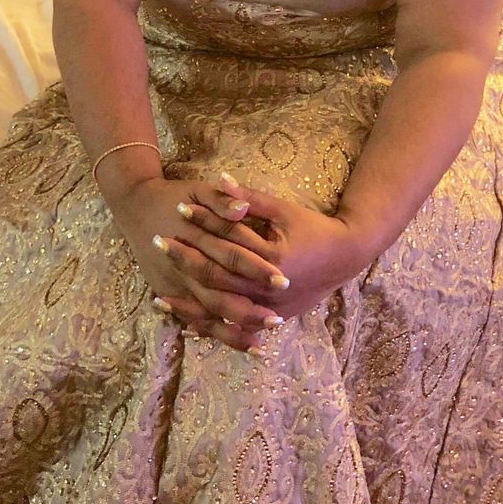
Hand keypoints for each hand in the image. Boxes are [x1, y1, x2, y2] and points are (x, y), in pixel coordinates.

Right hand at [108, 175, 282, 352]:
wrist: (136, 206)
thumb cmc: (174, 197)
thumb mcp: (198, 189)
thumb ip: (221, 199)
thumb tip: (242, 209)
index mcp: (195, 240)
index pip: (230, 257)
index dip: (256, 269)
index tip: (282, 281)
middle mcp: (183, 269)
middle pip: (218, 296)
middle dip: (247, 311)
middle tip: (277, 321)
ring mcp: (173, 285)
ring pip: (205, 316)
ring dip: (232, 332)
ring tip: (260, 346)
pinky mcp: (167, 293)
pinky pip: (191, 319)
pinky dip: (213, 332)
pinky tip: (234, 343)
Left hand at [157, 172, 371, 324]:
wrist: (346, 256)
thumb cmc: (314, 228)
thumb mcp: (283, 210)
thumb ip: (250, 199)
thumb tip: (220, 179)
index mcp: (272, 259)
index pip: (227, 238)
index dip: (202, 222)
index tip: (178, 207)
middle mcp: (267, 289)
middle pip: (216, 275)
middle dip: (184, 259)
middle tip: (156, 241)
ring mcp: (268, 308)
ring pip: (220, 307)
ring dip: (188, 302)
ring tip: (157, 296)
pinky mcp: (269, 318)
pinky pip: (232, 324)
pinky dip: (207, 323)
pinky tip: (183, 321)